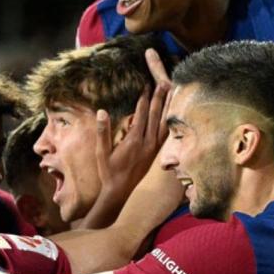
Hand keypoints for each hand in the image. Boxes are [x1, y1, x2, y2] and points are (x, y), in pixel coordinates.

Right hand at [82, 81, 171, 228]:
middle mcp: (147, 143)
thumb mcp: (101, 152)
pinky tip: (171, 112)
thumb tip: (102, 111)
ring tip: (172, 93)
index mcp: (134, 141)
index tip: (146, 84)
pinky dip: (169, 120)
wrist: (120, 191)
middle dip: (159, 98)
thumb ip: (103, 132)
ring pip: (164, 123)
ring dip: (168, 107)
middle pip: (156, 116)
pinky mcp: (156, 152)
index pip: (142, 114)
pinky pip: (165, 133)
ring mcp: (154, 148)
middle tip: (163, 82)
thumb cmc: (108, 171)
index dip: (144, 98)